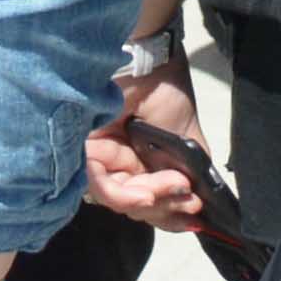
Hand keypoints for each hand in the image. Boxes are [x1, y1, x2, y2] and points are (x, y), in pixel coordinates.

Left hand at [76, 65, 211, 231]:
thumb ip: (188, 177)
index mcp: (137, 166)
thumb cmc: (170, 96)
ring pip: (117, 202)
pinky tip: (146, 193)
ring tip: (176, 186)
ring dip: (151, 201)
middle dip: (164, 209)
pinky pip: (98, 184)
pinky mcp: (85, 150)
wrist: (155, 64)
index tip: (195, 215)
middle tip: (188, 197)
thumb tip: (194, 212)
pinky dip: (122, 194)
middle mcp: (116, 166)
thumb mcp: (188, 144)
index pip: (146, 204)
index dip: (169, 215)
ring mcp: (99, 159)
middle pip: (133, 207)